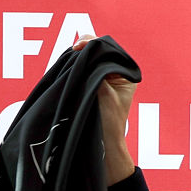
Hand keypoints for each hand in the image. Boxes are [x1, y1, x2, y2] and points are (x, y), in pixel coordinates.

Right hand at [74, 34, 137, 185]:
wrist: (104, 147)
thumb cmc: (108, 124)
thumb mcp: (104, 93)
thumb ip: (95, 70)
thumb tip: (82, 50)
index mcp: (125, 72)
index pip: (107, 47)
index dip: (91, 43)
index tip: (78, 48)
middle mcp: (114, 73)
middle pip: (95, 51)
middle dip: (83, 50)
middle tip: (71, 52)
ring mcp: (101, 80)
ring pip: (86, 61)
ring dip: (76, 60)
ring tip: (67, 62)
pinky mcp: (89, 88)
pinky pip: (79, 72)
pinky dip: (72, 70)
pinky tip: (65, 71)